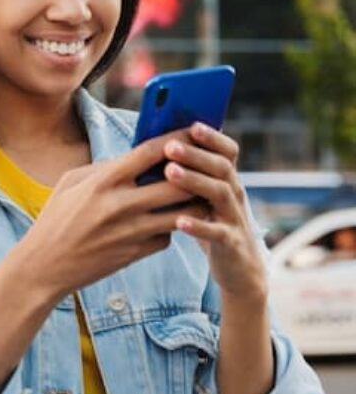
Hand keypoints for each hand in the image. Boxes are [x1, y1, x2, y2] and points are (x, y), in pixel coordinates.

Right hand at [14, 130, 208, 299]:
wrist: (44, 266)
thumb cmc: (55, 219)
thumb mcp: (70, 182)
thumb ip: (104, 167)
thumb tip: (135, 158)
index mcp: (103, 181)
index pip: (150, 152)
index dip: (177, 139)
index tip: (192, 132)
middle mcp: (120, 205)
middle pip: (178, 184)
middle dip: (195, 174)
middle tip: (203, 168)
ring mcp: (131, 231)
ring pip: (183, 214)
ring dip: (193, 203)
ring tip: (197, 194)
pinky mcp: (136, 253)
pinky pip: (167, 237)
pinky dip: (170, 228)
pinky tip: (167, 222)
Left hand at [163, 123, 267, 303]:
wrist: (240, 269)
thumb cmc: (210, 223)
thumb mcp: (202, 196)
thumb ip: (188, 174)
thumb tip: (153, 146)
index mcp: (226, 179)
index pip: (228, 152)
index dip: (213, 138)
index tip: (192, 124)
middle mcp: (234, 194)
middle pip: (221, 167)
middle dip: (196, 154)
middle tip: (170, 146)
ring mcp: (234, 218)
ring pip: (220, 193)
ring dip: (195, 181)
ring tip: (170, 172)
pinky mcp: (231, 243)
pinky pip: (217, 233)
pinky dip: (199, 225)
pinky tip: (179, 220)